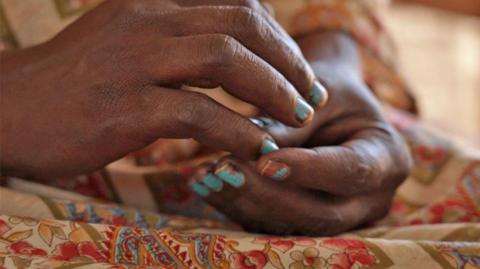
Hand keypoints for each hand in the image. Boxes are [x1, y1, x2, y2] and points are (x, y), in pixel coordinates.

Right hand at [0, 0, 327, 177]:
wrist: (11, 109)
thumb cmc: (78, 81)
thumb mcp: (128, 40)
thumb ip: (179, 37)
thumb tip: (234, 56)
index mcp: (152, 2)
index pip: (235, 2)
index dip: (278, 34)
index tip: (298, 68)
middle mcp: (146, 20)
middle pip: (241, 25)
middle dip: (288, 61)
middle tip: (311, 94)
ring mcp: (133, 62)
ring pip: (226, 61)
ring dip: (273, 91)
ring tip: (298, 118)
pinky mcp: (124, 108)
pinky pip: (198, 113)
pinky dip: (238, 131)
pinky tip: (256, 146)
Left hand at [189, 32, 410, 234]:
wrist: (332, 107)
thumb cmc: (331, 92)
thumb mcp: (319, 94)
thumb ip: (291, 124)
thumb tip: (254, 150)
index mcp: (387, 158)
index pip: (350, 171)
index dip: (307, 170)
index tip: (264, 161)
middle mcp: (371, 199)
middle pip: (321, 213)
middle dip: (268, 195)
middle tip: (224, 171)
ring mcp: (341, 216)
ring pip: (293, 226)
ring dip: (245, 203)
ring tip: (206, 177)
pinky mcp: (307, 221)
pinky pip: (273, 223)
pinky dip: (238, 205)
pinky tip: (207, 184)